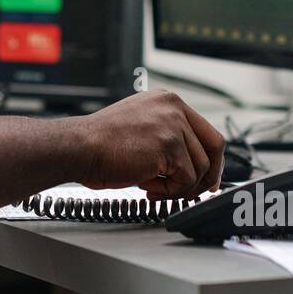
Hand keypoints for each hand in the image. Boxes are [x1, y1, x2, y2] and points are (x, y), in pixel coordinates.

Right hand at [75, 90, 224, 198]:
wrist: (79, 147)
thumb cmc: (99, 143)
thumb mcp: (140, 128)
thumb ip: (165, 137)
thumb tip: (187, 165)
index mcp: (167, 101)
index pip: (204, 130)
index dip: (210, 157)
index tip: (207, 175)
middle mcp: (173, 107)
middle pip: (213, 145)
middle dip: (210, 174)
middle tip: (200, 191)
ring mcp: (173, 125)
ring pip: (200, 168)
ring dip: (180, 186)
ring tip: (155, 188)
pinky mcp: (170, 146)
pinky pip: (186, 180)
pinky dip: (170, 192)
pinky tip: (148, 187)